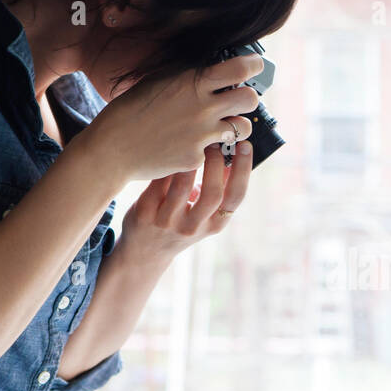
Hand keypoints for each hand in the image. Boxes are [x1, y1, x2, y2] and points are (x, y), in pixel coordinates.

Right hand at [81, 54, 263, 184]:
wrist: (113, 147)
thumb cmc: (131, 109)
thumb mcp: (159, 80)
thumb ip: (187, 75)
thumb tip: (211, 68)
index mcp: (193, 82)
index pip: (240, 69)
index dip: (253, 66)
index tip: (254, 66)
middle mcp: (204, 108)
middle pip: (251, 99)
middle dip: (248, 97)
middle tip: (238, 99)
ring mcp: (203, 135)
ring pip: (244, 127)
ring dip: (237, 124)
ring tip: (223, 125)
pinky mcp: (198, 157)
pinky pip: (216, 150)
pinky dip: (209, 147)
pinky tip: (191, 144)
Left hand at [119, 141, 253, 264]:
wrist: (145, 250)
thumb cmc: (181, 222)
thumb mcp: (204, 215)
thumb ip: (218, 189)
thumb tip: (232, 151)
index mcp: (214, 224)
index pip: (236, 197)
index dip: (243, 170)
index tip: (244, 145)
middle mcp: (193, 226)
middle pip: (213, 194)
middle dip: (216, 163)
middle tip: (214, 141)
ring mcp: (168, 222)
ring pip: (182, 185)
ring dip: (189, 160)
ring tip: (191, 140)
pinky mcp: (146, 213)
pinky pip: (159, 182)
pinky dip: (166, 163)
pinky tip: (169, 148)